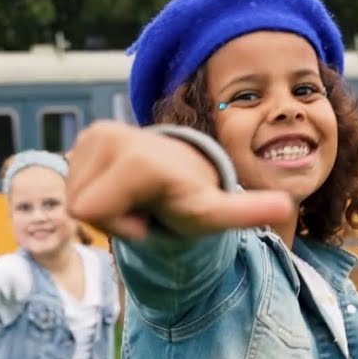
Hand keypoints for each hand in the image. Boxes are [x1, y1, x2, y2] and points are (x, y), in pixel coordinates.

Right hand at [66, 121, 293, 239]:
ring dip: (105, 207)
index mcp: (136, 156)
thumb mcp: (217, 211)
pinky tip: (124, 188)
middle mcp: (110, 136)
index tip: (147, 217)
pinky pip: (71, 180)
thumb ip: (246, 211)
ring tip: (137, 197)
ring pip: (72, 194)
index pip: (88, 210)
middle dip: (110, 217)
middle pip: (77, 204)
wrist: (184, 172)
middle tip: (143, 208)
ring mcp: (93, 133)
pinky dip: (95, 193)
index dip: (117, 225)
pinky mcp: (85, 135)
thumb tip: (286, 207)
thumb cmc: (195, 199)